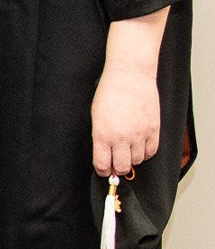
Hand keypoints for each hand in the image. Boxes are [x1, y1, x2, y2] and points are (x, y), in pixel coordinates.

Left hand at [92, 11, 167, 178]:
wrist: (129, 77)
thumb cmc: (109, 93)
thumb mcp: (96, 116)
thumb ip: (100, 137)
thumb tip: (104, 154)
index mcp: (102, 135)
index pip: (102, 164)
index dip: (102, 171)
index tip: (103, 171)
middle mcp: (121, 137)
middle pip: (121, 167)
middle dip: (117, 169)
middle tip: (116, 165)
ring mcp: (139, 134)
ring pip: (137, 161)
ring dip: (132, 160)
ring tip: (127, 152)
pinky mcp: (153, 129)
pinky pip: (152, 151)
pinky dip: (146, 153)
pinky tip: (140, 148)